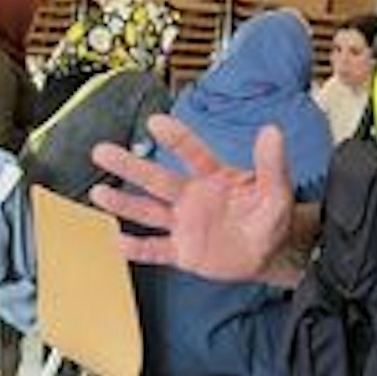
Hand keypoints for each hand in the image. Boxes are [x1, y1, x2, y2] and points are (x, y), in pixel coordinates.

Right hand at [88, 115, 293, 281]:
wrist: (270, 253)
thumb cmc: (271, 216)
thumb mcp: (277, 190)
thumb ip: (272, 164)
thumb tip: (272, 132)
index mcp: (214, 178)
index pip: (191, 154)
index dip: (175, 138)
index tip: (156, 122)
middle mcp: (192, 197)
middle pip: (156, 179)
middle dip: (129, 166)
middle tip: (102, 151)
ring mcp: (184, 224)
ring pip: (148, 211)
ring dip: (123, 203)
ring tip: (98, 193)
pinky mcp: (183, 251)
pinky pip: (156, 250)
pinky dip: (137, 249)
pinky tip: (117, 242)